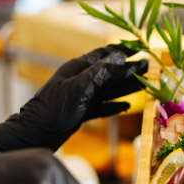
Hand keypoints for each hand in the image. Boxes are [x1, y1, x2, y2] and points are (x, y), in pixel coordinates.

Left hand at [0, 43, 147, 153]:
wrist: (34, 136)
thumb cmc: (52, 110)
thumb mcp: (77, 89)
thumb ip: (99, 73)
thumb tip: (119, 57)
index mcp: (77, 69)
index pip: (103, 55)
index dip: (122, 50)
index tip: (140, 48)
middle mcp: (80, 80)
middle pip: (109, 72)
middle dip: (129, 69)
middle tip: (149, 66)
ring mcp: (81, 97)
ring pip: (108, 90)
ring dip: (126, 87)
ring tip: (145, 84)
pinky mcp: (81, 113)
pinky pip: (102, 107)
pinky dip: (114, 106)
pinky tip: (126, 106)